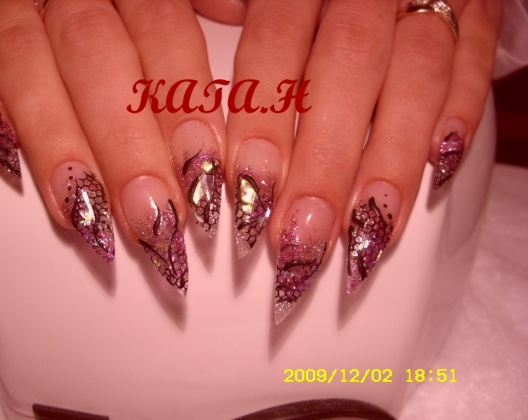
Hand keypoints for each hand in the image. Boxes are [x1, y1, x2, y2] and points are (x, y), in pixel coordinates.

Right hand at [0, 0, 226, 293]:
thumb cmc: (136, 2)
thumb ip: (206, 6)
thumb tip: (240, 20)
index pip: (165, 33)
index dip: (184, 107)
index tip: (206, 177)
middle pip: (98, 59)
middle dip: (126, 146)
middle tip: (155, 217)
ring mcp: (16, 0)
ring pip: (26, 62)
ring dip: (57, 146)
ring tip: (89, 217)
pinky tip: (7, 161)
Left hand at [194, 0, 502, 322]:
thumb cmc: (304, 5)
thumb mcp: (257, 11)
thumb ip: (241, 60)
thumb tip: (200, 144)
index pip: (273, 41)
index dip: (259, 119)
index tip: (241, 194)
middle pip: (345, 67)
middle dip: (322, 161)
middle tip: (297, 237)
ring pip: (416, 72)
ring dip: (391, 158)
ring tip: (365, 233)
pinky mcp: (474, 12)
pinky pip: (473, 61)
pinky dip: (461, 114)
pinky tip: (439, 171)